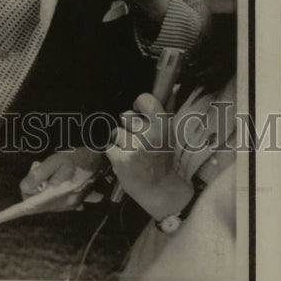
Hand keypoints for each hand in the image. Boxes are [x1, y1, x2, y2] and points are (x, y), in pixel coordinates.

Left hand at [18, 148, 102, 212]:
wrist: (97, 158)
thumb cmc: (75, 158)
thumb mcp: (54, 161)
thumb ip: (38, 175)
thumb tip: (24, 188)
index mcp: (58, 197)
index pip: (32, 205)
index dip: (20, 203)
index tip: (7, 208)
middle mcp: (64, 205)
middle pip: (39, 203)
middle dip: (36, 189)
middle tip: (43, 172)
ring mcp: (70, 205)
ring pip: (47, 202)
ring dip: (44, 190)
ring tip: (52, 175)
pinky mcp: (74, 203)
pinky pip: (56, 201)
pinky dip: (52, 193)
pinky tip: (56, 182)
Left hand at [106, 93, 192, 220]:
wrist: (163, 193)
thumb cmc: (165, 161)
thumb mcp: (169, 134)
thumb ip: (166, 110)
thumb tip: (171, 87)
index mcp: (163, 125)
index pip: (144, 99)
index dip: (139, 105)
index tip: (140, 113)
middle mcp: (149, 134)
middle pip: (126, 116)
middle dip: (129, 128)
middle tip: (139, 142)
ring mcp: (134, 147)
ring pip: (116, 132)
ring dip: (121, 142)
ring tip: (133, 154)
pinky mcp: (121, 160)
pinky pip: (109, 147)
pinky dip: (115, 154)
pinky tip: (127, 162)